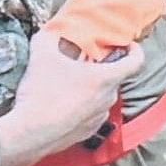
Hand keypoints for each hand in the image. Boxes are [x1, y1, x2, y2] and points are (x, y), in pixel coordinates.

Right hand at [2, 36, 136, 159]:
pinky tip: (61, 104)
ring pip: (100, 98)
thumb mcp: (42, 54)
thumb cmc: (42, 94)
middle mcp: (108, 100)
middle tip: (83, 61)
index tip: (128, 46)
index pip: (135, 62)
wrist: (30, 134)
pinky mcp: (87, 133)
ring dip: (90, 89)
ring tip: (68, 84)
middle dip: (100, 68)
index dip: (135, 50)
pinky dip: (81, 107)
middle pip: (113, 78)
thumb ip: (50, 36)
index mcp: (106, 78)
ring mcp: (99, 119)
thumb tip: (51, 32)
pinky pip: (90, 115)